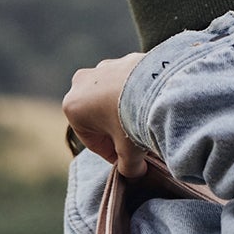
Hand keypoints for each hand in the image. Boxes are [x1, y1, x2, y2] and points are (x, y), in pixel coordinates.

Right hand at [63, 53, 147, 176]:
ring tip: (146, 125)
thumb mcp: (129, 153)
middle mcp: (81, 83)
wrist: (160, 88)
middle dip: (117, 131)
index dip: (110, 154)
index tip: (126, 161)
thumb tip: (134, 174)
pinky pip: (129, 83)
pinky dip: (137, 95)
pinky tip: (153, 107)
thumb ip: (127, 168)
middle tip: (138, 144)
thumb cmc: (135, 122)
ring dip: (126, 111)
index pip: (91, 140)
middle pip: (100, 116)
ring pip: (113, 97)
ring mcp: (103, 67)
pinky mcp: (125, 59)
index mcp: (73, 107)